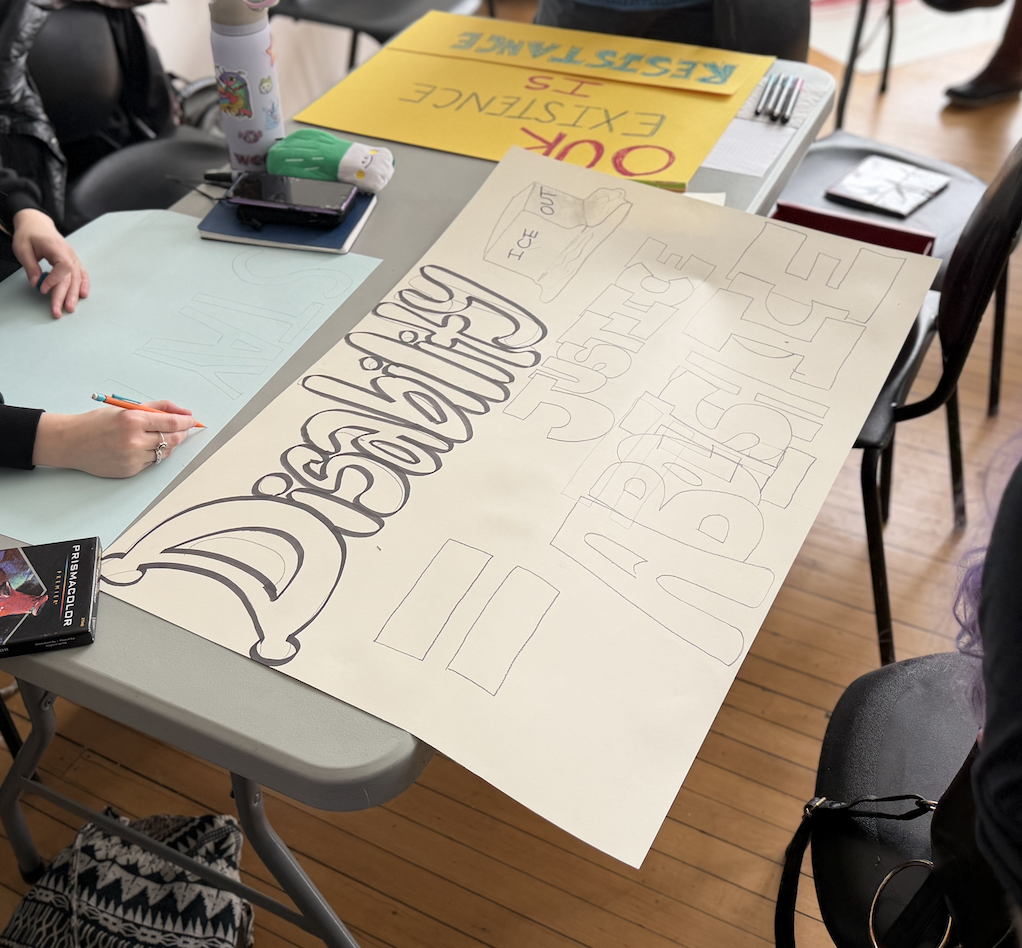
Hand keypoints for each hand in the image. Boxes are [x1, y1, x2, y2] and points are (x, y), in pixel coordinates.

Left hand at [11, 208, 89, 317]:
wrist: (37, 224)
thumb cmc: (29, 234)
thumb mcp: (22, 248)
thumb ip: (30, 266)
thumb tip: (37, 284)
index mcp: (56, 247)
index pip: (63, 266)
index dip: (54, 280)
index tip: (42, 289)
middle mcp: (69, 253)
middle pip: (70, 277)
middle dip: (64, 295)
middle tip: (58, 310)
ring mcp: (73, 257)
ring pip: (77, 278)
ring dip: (74, 295)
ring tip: (69, 308)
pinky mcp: (74, 261)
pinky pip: (82, 274)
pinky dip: (83, 285)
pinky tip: (82, 295)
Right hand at [32, 401, 196, 477]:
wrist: (71, 442)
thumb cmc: (97, 422)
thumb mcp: (126, 408)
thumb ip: (156, 408)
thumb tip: (183, 413)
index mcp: (133, 420)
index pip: (172, 423)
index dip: (187, 422)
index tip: (192, 421)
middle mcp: (134, 440)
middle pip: (172, 440)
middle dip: (181, 434)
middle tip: (182, 429)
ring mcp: (132, 458)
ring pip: (164, 452)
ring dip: (167, 444)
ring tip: (158, 437)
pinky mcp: (130, 470)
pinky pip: (151, 462)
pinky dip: (152, 454)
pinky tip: (142, 447)